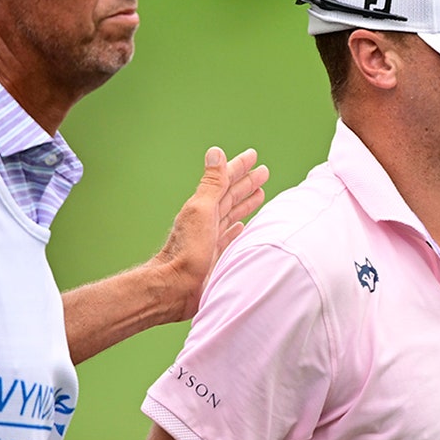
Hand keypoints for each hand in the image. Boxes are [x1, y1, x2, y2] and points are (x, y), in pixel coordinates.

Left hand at [156, 147, 268, 320]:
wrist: (176, 288)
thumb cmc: (187, 251)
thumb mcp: (202, 211)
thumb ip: (212, 183)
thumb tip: (215, 152)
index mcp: (204, 206)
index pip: (225, 181)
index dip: (238, 167)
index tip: (253, 156)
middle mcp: (207, 220)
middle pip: (231, 196)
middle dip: (246, 183)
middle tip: (264, 171)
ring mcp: (211, 238)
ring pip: (232, 214)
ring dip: (245, 203)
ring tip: (260, 194)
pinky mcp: (216, 257)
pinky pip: (230, 237)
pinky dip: (237, 229)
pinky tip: (243, 227)